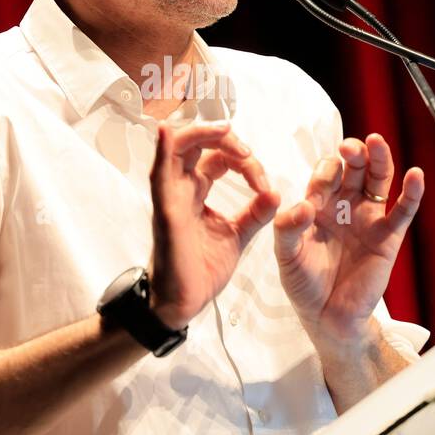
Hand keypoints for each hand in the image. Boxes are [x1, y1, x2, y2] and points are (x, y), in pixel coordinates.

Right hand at [148, 120, 280, 329]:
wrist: (184, 303)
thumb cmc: (202, 270)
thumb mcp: (237, 235)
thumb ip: (255, 213)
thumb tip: (275, 192)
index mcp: (197, 192)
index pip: (218, 158)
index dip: (244, 161)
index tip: (265, 184)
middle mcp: (181, 189)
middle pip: (197, 144)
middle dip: (225, 140)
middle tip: (249, 154)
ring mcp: (170, 197)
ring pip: (177, 148)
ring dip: (202, 134)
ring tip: (226, 133)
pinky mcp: (166, 210)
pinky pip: (159, 173)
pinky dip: (162, 150)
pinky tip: (166, 131)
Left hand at [273, 133, 423, 348]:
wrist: (327, 318)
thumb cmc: (304, 284)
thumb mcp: (286, 256)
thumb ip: (287, 229)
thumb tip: (304, 206)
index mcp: (319, 204)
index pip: (325, 174)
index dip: (323, 175)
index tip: (316, 195)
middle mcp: (345, 205)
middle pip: (354, 168)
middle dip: (353, 154)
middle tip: (350, 148)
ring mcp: (368, 218)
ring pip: (379, 180)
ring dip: (380, 160)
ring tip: (376, 143)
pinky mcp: (388, 237)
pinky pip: (403, 211)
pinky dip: (412, 193)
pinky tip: (416, 175)